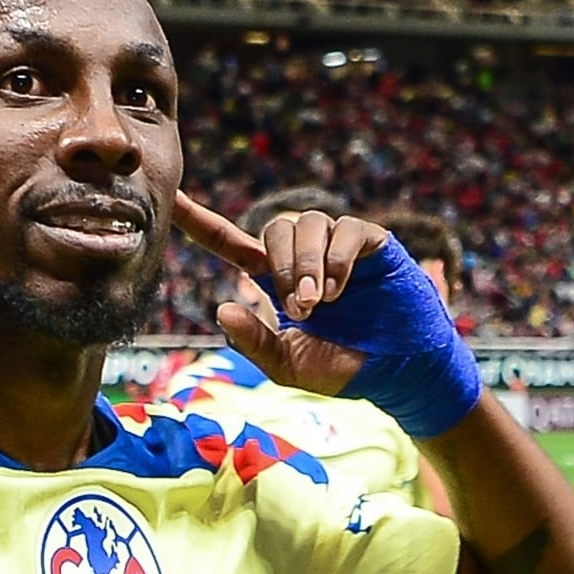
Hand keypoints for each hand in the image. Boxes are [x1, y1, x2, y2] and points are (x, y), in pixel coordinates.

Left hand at [175, 191, 389, 394]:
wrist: (400, 374)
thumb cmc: (345, 368)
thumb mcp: (289, 364)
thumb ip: (254, 342)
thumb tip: (222, 308)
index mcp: (278, 279)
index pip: (230, 242)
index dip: (201, 221)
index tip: (173, 200)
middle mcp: (306, 256)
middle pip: (276, 227)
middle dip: (283, 266)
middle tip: (300, 308)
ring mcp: (340, 246)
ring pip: (309, 224)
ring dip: (308, 263)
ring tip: (320, 303)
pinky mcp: (374, 243)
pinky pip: (348, 230)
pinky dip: (339, 257)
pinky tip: (338, 289)